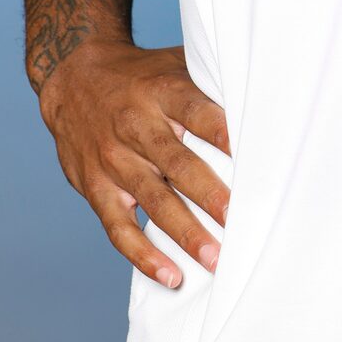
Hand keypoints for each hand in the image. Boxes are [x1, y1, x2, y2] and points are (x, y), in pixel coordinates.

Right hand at [38, 38, 230, 288]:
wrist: (74, 78)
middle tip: (239, 219)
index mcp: (161, 91)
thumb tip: (267, 95)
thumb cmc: (143, 75)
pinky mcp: (95, 188)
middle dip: (209, 194)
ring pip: (153, 200)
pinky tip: (171, 276)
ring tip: (215, 258)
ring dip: (185, 232)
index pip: (196, 110)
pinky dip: (144, 255)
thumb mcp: (173, 65)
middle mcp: (136, 125)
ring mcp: (113, 159)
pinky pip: (119, 228)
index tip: (251, 154)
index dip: (222, 132)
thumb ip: (210, 83)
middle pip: (177, 162)